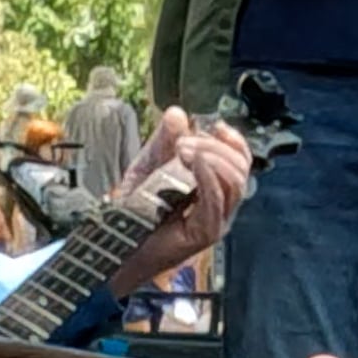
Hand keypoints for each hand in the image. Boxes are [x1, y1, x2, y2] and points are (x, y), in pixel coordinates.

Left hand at [117, 108, 251, 278]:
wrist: (117, 243)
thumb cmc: (135, 211)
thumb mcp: (149, 165)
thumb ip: (163, 141)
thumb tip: (177, 113)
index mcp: (214, 188)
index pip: (240, 161)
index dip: (234, 141)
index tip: (217, 125)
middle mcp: (221, 205)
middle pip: (240, 168)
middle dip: (215, 146)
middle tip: (184, 142)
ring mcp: (217, 221)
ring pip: (234, 182)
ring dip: (212, 157)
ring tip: (184, 151)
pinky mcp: (206, 233)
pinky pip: (216, 200)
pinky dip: (208, 176)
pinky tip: (195, 162)